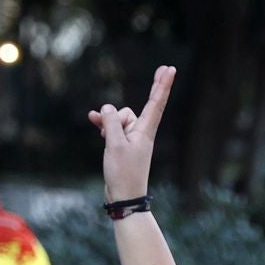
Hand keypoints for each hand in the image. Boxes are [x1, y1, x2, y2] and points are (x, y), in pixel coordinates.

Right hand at [90, 66, 175, 202]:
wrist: (124, 197)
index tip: (170, 70)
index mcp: (145, 131)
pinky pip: (113, 127)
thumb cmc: (123, 172)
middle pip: (140, 106)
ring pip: (119, 118)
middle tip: (165, 68)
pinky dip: (105, 124)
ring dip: (109, 120)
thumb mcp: (114, 144)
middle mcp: (142, 133)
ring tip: (101, 134)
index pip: (156, 103)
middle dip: (153, 88)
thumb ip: (111, 122)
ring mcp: (132, 139)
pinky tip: (94, 120)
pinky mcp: (123, 145)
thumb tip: (107, 107)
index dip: (162, 85)